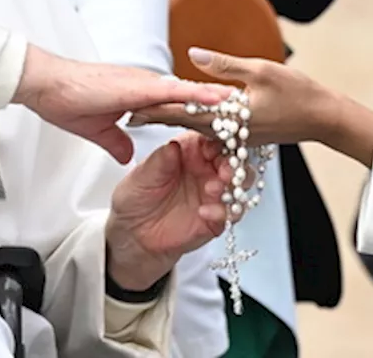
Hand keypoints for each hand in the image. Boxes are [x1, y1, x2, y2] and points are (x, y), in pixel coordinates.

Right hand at [13, 46, 232, 163]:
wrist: (47, 85)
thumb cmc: (66, 102)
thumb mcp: (98, 129)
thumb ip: (115, 139)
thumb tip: (126, 152)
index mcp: (140, 93)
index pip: (177, 102)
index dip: (200, 110)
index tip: (222, 119)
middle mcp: (148, 84)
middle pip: (191, 94)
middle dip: (217, 104)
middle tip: (245, 109)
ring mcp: (145, 83)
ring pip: (190, 91)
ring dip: (215, 99)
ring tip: (243, 106)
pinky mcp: (139, 87)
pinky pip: (176, 93)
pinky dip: (198, 97)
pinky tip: (218, 102)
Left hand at [105, 133, 230, 290]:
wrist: (132, 235)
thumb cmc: (136, 199)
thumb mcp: (142, 177)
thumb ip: (160, 161)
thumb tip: (174, 145)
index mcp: (190, 151)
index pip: (211, 138)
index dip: (218, 140)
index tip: (214, 147)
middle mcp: (206, 169)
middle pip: (233, 159)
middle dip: (232, 163)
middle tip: (223, 171)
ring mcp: (213, 193)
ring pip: (239, 183)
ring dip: (233, 185)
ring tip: (214, 189)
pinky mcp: (217, 217)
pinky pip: (231, 212)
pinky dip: (223, 211)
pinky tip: (205, 212)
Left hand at [128, 49, 372, 165]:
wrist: (322, 118)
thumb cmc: (296, 92)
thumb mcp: (260, 70)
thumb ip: (224, 64)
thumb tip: (192, 53)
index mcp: (228, 114)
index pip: (183, 112)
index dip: (155, 110)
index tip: (130, 110)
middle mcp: (227, 130)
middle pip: (183, 122)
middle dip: (156, 118)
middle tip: (127, 116)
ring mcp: (235, 135)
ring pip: (196, 127)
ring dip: (172, 120)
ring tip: (148, 116)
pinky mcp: (243, 135)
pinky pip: (211, 130)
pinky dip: (193, 122)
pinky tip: (185, 116)